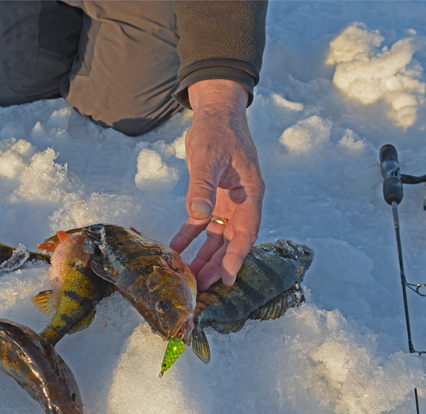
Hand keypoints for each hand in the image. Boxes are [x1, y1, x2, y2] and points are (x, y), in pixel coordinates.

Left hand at [169, 80, 263, 290]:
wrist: (215, 113)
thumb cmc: (218, 130)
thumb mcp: (209, 155)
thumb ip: (202, 185)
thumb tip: (198, 216)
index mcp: (250, 192)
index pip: (246, 231)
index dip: (237, 256)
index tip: (229, 277)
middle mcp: (242, 202)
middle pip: (231, 241)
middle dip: (218, 265)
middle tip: (202, 287)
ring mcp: (228, 203)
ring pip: (216, 238)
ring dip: (203, 257)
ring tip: (189, 278)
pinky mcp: (212, 199)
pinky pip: (200, 225)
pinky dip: (188, 238)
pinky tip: (175, 250)